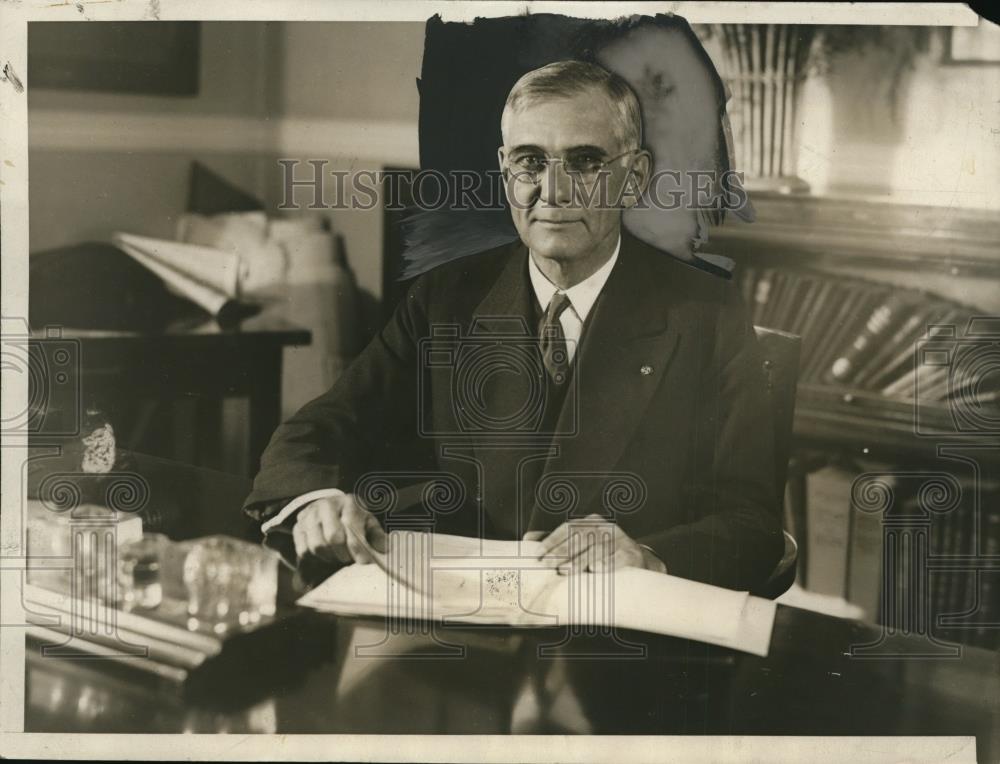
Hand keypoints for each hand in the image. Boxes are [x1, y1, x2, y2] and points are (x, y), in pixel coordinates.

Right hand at [292, 493, 385, 564]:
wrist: (329, 507)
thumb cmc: (353, 517)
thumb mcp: (368, 521)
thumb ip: (377, 535)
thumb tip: (384, 549)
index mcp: (348, 502)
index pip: (351, 528)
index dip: (358, 549)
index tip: (363, 562)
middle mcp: (326, 505)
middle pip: (332, 538)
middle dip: (343, 554)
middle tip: (349, 559)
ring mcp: (309, 516)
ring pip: (317, 546)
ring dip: (330, 557)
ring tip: (338, 556)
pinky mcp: (298, 528)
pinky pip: (303, 551)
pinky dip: (315, 559)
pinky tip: (326, 555)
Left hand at [529, 514, 666, 573]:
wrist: (636, 561)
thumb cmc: (601, 553)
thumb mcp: (580, 544)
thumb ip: (555, 541)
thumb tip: (526, 539)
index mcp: (590, 522)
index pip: (568, 529)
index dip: (552, 541)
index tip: (538, 555)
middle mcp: (605, 527)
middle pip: (580, 538)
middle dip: (562, 552)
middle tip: (548, 566)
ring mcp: (620, 539)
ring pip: (597, 548)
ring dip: (580, 560)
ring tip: (565, 571)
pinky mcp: (632, 553)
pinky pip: (618, 557)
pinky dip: (607, 564)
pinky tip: (595, 570)